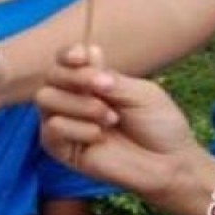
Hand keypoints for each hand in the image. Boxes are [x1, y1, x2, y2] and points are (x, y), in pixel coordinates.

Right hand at [36, 44, 202, 199]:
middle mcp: (74, 100)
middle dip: (75, 77)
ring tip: (110, 118)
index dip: (67, 54)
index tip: (83, 56)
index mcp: (91, 82)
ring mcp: (66, 124)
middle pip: (50, 76)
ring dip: (79, 104)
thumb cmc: (159, 125)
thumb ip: (109, 76)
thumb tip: (88, 50)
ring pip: (45, 98)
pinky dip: (76, 128)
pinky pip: (51, 128)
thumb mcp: (139, 92)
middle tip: (106, 87)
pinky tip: (99, 137)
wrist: (170, 163)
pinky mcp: (61, 149)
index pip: (65, 61)